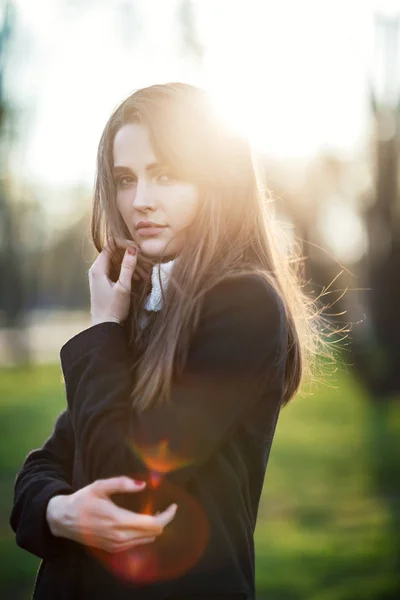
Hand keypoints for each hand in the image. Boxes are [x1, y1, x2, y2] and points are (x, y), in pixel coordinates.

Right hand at [47, 476, 177, 552]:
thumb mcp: (100, 486)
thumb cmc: (82, 500)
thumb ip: (123, 483)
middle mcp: (119, 537)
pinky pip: (137, 543)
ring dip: (154, 527)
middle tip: (165, 506)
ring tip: (156, 512)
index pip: (152, 524)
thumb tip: (143, 484)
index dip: (167, 516)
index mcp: (118, 520)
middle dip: (163, 520)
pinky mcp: (113, 549)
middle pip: (153, 534)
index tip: (174, 505)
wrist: (63, 520)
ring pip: (146, 540)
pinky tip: (143, 521)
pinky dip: (145, 533)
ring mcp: (116, 545)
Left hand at [88, 237, 150, 325]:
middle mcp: (96, 268)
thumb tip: (133, 249)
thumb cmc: (113, 308)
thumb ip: (128, 267)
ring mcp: (99, 275)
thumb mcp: (123, 287)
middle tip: (144, 262)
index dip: (125, 244)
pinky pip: (115, 269)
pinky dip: (126, 271)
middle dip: (129, 255)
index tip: (139, 250)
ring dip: (130, 264)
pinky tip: (137, 278)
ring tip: (143, 273)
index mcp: (98, 268)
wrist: (104, 326)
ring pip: (116, 261)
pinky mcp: (104, 281)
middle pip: (114, 252)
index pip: (111, 245)